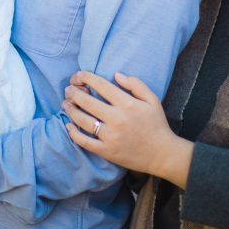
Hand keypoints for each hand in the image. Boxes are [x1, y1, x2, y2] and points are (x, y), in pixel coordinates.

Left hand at [63, 71, 192, 188]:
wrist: (162, 154)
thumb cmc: (157, 124)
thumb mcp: (152, 99)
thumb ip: (135, 84)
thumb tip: (115, 75)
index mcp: (127, 104)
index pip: (101, 86)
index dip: (86, 77)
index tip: (78, 75)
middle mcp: (116, 119)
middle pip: (87, 102)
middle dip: (74, 93)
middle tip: (68, 90)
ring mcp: (110, 136)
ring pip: (82, 120)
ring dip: (71, 110)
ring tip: (66, 104)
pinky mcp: (106, 151)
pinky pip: (85, 141)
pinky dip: (73, 133)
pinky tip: (68, 125)